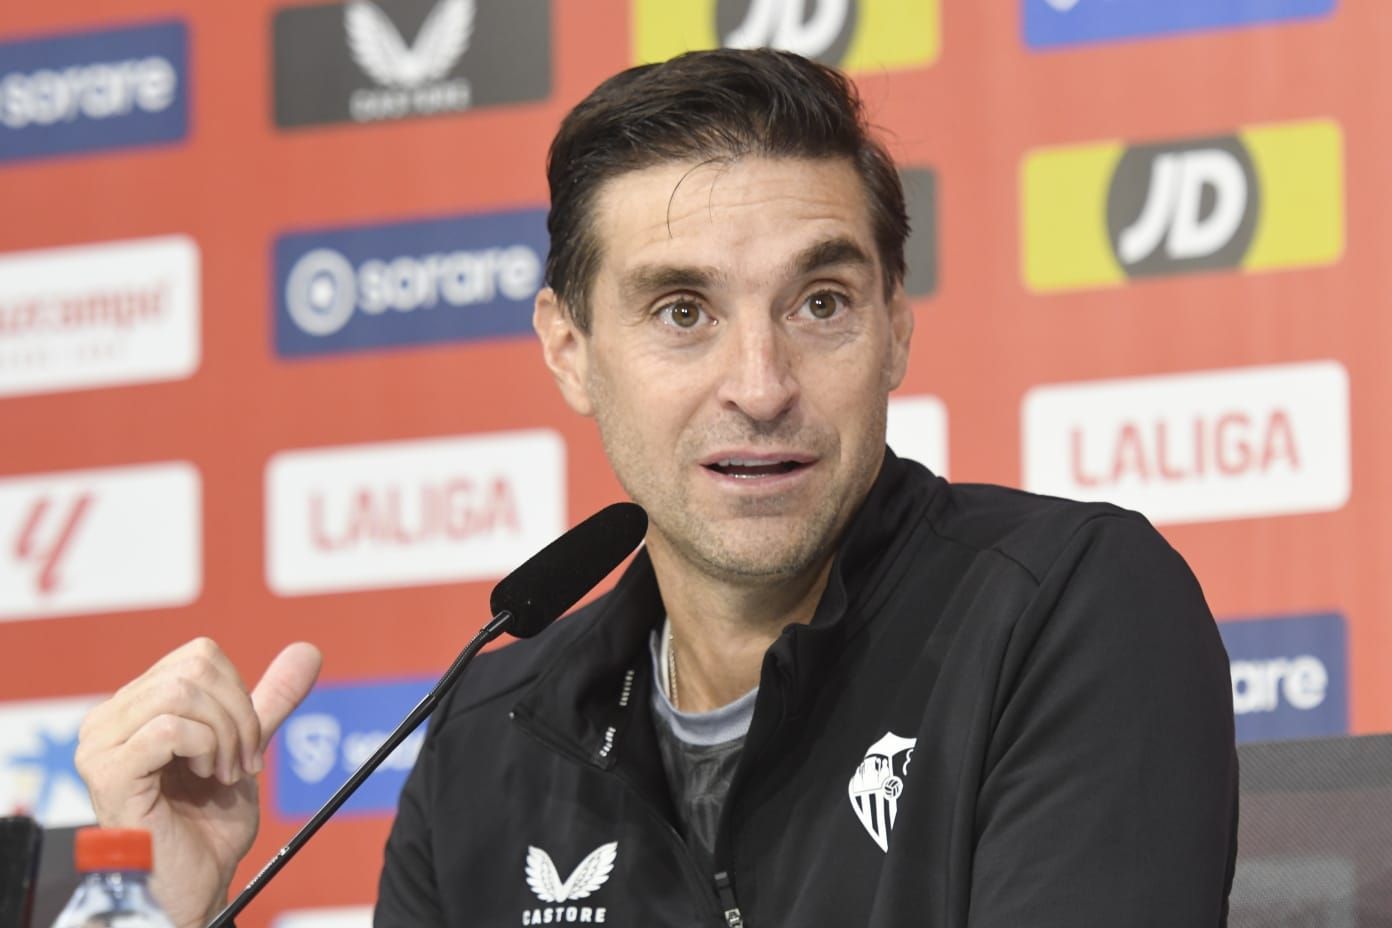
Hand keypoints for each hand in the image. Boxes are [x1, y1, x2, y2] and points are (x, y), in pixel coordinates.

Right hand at [76, 638, 321, 927]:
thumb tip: (307, 651)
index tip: (247, 744)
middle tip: (242, 763)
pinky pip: (170, 729)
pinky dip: (206, 750)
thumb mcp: (245, 749)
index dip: (239, 695)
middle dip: (238, 716)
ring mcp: (100, 745)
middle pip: (195, 670)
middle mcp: (108, 720)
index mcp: (135, 707)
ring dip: (224, 736)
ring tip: (223, 774)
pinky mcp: (108, 773)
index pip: (200, 658)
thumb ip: (268, 701)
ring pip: (182, 694)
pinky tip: (207, 779)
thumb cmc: (208, 828)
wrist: (195, 886)